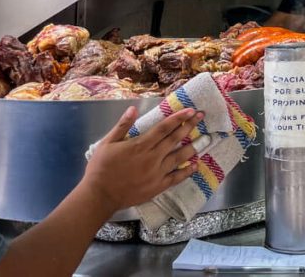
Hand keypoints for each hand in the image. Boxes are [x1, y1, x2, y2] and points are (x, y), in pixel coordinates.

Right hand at [80, 106, 203, 210]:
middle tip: (201, 117)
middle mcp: (152, 157)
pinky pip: (176, 178)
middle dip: (189, 126)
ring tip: (205, 138)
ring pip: (179, 157)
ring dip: (193, 147)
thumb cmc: (101, 168)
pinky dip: (187, 171)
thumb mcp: (107, 143)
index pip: (164, 128)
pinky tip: (195, 165)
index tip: (190, 110)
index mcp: (140, 145)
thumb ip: (122, 126)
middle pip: (175, 139)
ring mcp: (157, 173)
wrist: (99, 196)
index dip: (178, 118)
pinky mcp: (157, 187)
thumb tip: (133, 108)